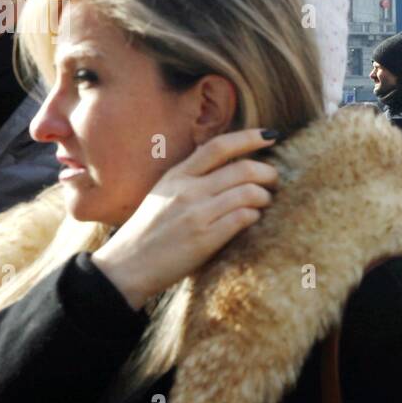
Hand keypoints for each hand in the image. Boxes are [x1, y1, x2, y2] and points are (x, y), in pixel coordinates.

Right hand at [92, 129, 279, 309]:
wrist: (126, 267)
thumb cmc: (149, 231)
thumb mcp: (164, 193)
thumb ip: (191, 178)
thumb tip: (229, 167)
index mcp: (177, 175)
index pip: (219, 146)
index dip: (249, 137)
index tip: (271, 135)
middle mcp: (187, 190)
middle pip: (243, 169)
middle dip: (268, 172)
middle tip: (275, 181)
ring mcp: (196, 214)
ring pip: (248, 192)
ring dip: (265, 197)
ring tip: (265, 203)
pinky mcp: (204, 239)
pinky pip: (243, 218)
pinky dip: (255, 216)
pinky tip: (253, 220)